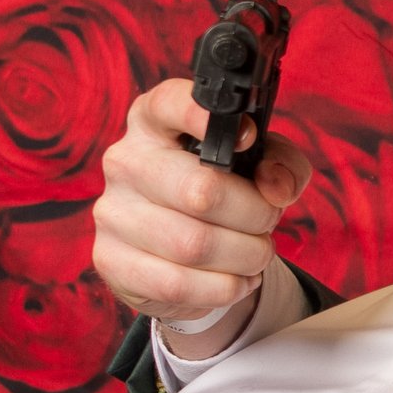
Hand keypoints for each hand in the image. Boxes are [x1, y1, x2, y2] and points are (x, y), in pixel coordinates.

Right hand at [95, 79, 314, 357]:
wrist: (181, 257)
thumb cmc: (224, 195)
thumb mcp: (261, 168)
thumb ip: (282, 165)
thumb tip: (274, 186)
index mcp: (155, 122)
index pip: (168, 104)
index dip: (204, 117)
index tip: (247, 136)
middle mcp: (125, 161)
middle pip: (200, 191)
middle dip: (254, 214)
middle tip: (267, 221)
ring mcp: (111, 211)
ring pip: (194, 245)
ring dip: (244, 256)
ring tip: (255, 254)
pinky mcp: (110, 260)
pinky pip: (177, 284)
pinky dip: (224, 288)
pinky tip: (235, 280)